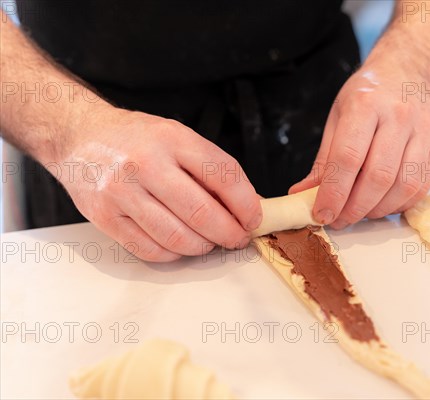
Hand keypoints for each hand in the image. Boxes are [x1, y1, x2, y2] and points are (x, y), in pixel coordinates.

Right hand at [52, 106, 261, 261]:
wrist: (80, 136)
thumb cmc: (135, 139)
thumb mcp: (177, 136)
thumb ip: (210, 168)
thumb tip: (246, 204)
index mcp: (172, 139)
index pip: (224, 176)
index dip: (246, 205)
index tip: (253, 219)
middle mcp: (146, 164)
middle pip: (202, 213)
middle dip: (229, 233)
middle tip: (237, 238)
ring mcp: (122, 192)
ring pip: (178, 237)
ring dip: (203, 247)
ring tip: (210, 242)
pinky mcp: (105, 217)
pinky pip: (150, 249)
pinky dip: (174, 254)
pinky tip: (181, 245)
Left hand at [290, 54, 429, 228]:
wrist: (407, 70)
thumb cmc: (367, 95)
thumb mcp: (337, 117)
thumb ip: (324, 160)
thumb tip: (302, 194)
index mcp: (365, 105)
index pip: (348, 158)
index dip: (334, 193)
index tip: (322, 214)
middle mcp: (398, 117)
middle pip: (378, 176)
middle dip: (355, 208)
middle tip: (339, 220)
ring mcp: (422, 131)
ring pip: (403, 185)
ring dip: (378, 210)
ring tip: (360, 214)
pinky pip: (421, 186)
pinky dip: (400, 204)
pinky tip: (383, 205)